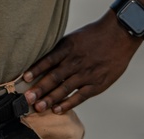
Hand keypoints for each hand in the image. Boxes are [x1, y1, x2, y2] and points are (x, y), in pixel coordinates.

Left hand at [22, 12, 140, 113]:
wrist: (119, 34)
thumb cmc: (95, 34)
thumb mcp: (73, 37)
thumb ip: (60, 50)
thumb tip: (44, 60)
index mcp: (68, 48)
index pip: (48, 61)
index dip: (35, 70)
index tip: (24, 79)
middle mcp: (75, 61)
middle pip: (54, 77)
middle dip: (39, 89)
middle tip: (27, 99)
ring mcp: (87, 73)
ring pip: (65, 88)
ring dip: (50, 99)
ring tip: (39, 107)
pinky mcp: (98, 83)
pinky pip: (80, 96)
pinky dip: (68, 103)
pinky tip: (58, 109)